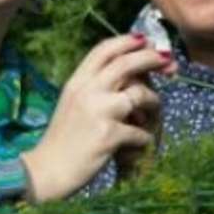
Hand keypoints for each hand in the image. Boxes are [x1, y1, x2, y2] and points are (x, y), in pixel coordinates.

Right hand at [20, 34, 171, 202]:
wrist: (45, 173)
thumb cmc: (63, 140)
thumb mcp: (73, 103)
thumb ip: (95, 86)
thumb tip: (133, 74)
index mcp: (77, 82)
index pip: (104, 49)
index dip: (127, 41)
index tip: (146, 40)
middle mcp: (87, 92)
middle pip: (127, 63)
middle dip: (152, 58)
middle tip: (169, 62)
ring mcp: (98, 112)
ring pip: (140, 95)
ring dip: (153, 103)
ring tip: (153, 114)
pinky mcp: (107, 135)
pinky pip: (139, 131)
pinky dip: (144, 137)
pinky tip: (141, 143)